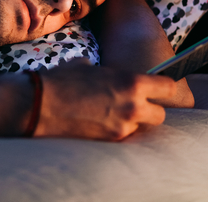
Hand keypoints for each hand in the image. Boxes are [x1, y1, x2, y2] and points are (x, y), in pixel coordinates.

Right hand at [34, 59, 176, 140]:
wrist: (39, 104)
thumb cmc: (61, 80)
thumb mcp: (88, 66)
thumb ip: (109, 73)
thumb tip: (111, 76)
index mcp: (131, 82)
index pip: (167, 87)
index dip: (163, 87)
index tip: (158, 88)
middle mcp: (132, 106)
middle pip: (161, 115)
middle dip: (150, 110)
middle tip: (134, 105)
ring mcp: (122, 127)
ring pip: (140, 128)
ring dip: (130, 122)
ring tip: (108, 114)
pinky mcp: (110, 141)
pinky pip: (122, 136)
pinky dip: (114, 131)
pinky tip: (97, 123)